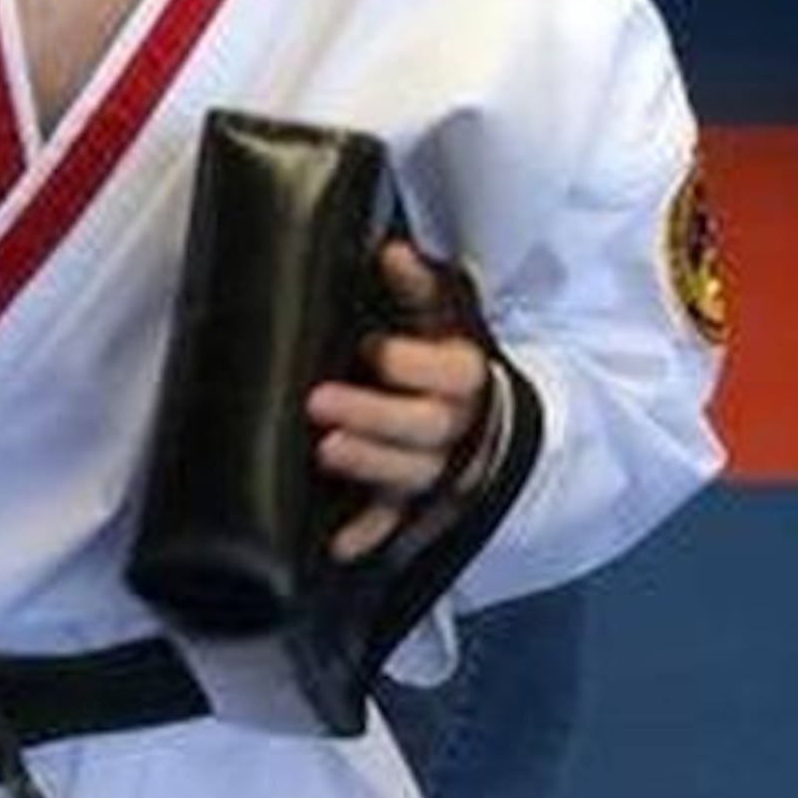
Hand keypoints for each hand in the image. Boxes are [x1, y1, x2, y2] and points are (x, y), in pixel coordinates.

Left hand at [307, 237, 493, 562]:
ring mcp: (439, 469)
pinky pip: (396, 522)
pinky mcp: (416, 502)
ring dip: (369, 464)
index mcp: (466, 376)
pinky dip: (369, 534)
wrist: (478, 415)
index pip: (452, 374)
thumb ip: (417, 285)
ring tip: (325, 451)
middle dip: (374, 415)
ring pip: (411, 473)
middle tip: (319, 402)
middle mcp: (459, 428)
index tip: (374, 349)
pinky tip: (338, 544)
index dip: (413, 364)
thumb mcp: (440, 313)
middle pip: (425, 427)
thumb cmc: (443, 354)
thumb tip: (391, 253)